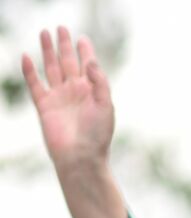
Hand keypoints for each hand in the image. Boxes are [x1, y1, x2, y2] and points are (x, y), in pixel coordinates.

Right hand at [21, 27, 113, 174]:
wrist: (80, 157)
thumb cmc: (97, 135)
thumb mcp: (105, 106)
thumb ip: (99, 82)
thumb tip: (90, 60)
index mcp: (92, 92)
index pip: (88, 66)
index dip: (85, 51)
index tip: (82, 38)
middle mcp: (75, 92)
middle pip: (68, 62)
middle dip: (64, 45)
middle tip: (61, 28)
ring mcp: (59, 97)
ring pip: (51, 68)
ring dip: (48, 51)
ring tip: (44, 33)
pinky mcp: (44, 105)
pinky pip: (35, 84)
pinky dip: (30, 71)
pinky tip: (26, 56)